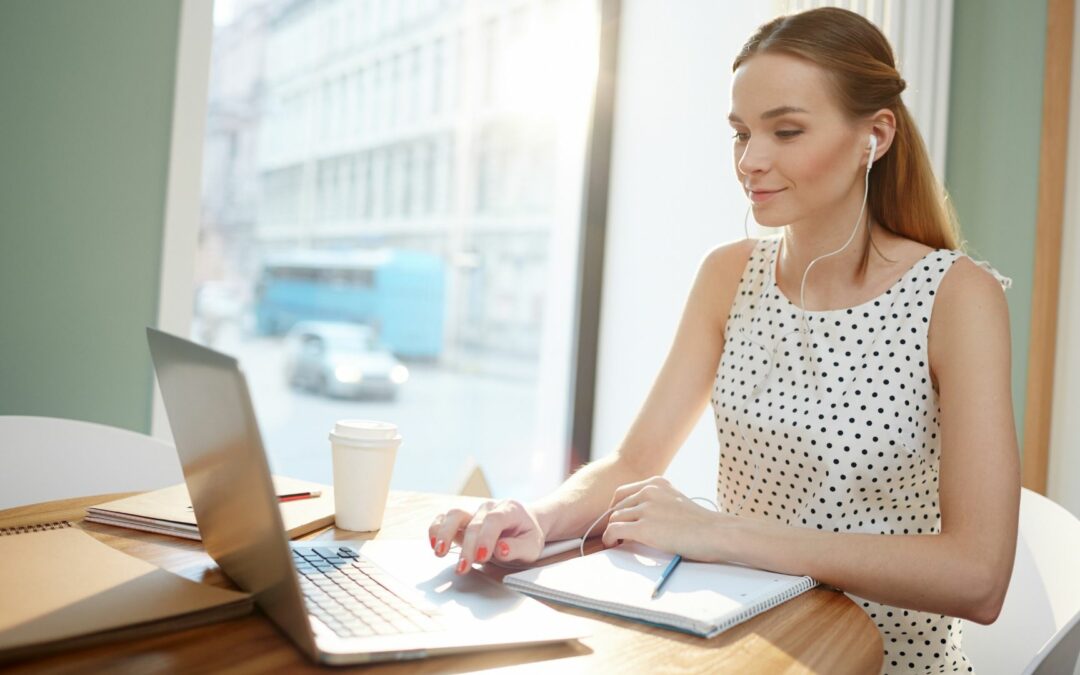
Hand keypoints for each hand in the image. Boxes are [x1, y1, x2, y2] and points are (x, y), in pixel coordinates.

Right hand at [428, 499, 543, 574]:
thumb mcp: (531, 546)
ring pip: (454, 514)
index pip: (494, 520)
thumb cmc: (527, 536)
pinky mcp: (463, 521)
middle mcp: (489, 508)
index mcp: (510, 510)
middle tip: (463, 568)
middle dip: (467, 547)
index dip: (486, 537)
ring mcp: (474, 512)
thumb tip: (500, 549)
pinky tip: (434, 544)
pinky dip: (436, 529)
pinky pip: (444, 519)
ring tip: (439, 552)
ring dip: (445, 533)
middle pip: (474, 523)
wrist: (524, 525)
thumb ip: (517, 548)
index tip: (482, 556)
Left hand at [601, 476, 729, 561]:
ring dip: (610, 531)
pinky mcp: (644, 528)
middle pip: (616, 507)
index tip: (617, 519)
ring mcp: (645, 509)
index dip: (616, 508)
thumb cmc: (701, 524)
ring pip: (613, 518)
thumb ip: (657, 502)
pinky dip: (608, 539)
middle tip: (614, 534)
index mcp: (656, 483)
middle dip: (613, 521)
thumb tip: (638, 516)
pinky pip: (614, 530)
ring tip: (614, 542)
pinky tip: (612, 544)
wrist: (716, 533)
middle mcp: (649, 492)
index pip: (622, 493)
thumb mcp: (676, 501)